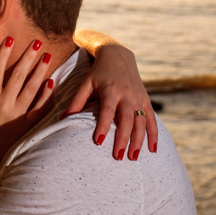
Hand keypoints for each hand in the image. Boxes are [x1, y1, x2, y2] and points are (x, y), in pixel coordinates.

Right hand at [0, 37, 54, 152]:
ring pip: (31, 89)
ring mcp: (18, 114)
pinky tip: (52, 81)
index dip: (2, 55)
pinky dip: (46, 95)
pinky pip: (39, 107)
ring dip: (40, 71)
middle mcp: (4, 105)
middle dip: (27, 58)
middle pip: (17, 77)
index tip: (10, 39)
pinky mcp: (28, 123)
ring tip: (47, 56)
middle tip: (37, 42)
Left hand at [63, 44, 155, 160]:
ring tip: (133, 158)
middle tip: (118, 157)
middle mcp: (127, 95)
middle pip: (127, 120)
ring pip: (141, 122)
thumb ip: (76, 101)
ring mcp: (139, 98)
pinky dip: (154, 134)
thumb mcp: (86, 83)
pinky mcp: (146, 100)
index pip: (107, 111)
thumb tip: (62, 119)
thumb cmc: (98, 72)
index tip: (98, 142)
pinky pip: (152, 119)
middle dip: (123, 139)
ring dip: (139, 141)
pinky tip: (152, 150)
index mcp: (111, 90)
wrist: (118, 56)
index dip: (103, 126)